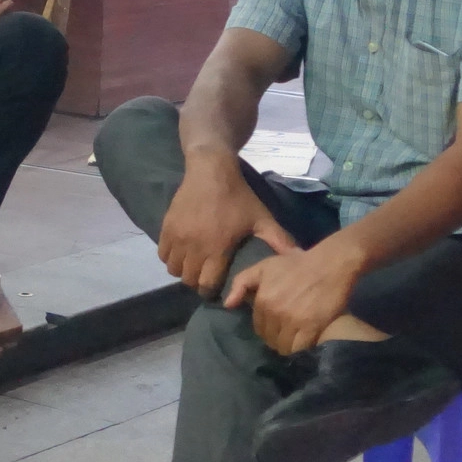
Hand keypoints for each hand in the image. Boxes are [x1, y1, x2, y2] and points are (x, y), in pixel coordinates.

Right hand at [158, 153, 300, 297]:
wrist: (210, 170)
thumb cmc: (238, 197)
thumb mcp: (261, 218)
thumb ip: (279, 241)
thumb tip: (299, 258)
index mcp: (217, 249)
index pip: (207, 285)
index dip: (212, 290)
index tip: (217, 287)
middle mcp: (194, 247)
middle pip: (189, 280)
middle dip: (198, 282)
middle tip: (206, 276)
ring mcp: (177, 237)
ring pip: (173, 269)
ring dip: (183, 271)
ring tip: (194, 265)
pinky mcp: (166, 228)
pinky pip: (162, 255)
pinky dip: (171, 258)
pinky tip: (183, 252)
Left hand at [225, 238, 363, 354]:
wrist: (331, 263)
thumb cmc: (297, 264)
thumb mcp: (265, 267)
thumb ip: (242, 282)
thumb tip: (228, 304)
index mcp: (263, 300)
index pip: (259, 327)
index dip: (266, 328)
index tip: (275, 326)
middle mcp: (276, 313)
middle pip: (270, 339)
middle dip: (276, 338)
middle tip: (286, 333)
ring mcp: (294, 322)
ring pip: (284, 347)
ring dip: (288, 346)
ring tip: (295, 339)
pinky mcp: (312, 328)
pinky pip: (300, 348)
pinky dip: (301, 349)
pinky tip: (305, 342)